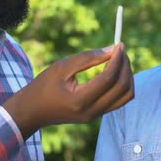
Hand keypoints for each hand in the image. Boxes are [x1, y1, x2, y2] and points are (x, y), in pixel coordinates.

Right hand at [4, 43, 133, 138]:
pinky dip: (122, 85)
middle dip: (126, 66)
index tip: (119, 45)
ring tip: (120, 60)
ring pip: (126, 97)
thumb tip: (113, 49)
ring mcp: (95, 116)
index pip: (108, 79)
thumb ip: (87, 58)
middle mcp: (91, 112)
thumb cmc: (43, 86)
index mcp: (80, 100)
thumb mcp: (61, 67)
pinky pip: (119, 100)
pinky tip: (115, 71)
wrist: (32, 111)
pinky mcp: (97, 115)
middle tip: (121, 50)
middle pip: (122, 89)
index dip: (117, 60)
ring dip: (127, 76)